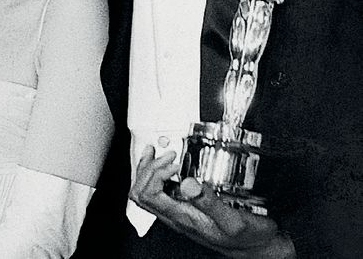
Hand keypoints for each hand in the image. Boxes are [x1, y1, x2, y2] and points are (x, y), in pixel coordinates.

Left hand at [129, 146, 295, 258]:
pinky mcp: (188, 209)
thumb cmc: (249, 237)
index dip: (153, 173)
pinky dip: (160, 173)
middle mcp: (176, 216)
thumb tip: (187, 183)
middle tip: (165, 153)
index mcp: (182, 218)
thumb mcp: (233, 220)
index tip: (173, 162)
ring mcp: (180, 213)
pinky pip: (161, 191)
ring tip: (160, 152)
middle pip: (140, 192)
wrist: (260, 248)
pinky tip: (172, 164)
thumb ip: (210, 202)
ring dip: (150, 169)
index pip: (146, 195)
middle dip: (147, 167)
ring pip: (148, 192)